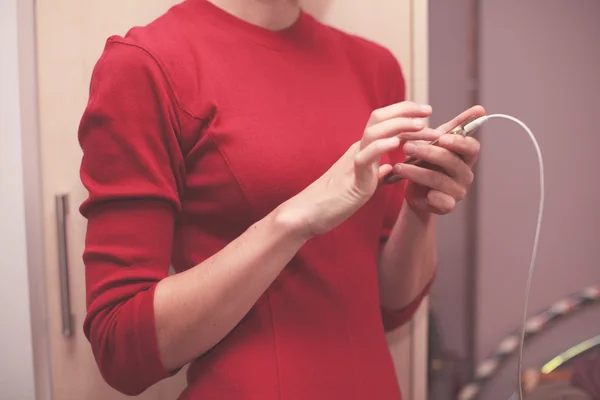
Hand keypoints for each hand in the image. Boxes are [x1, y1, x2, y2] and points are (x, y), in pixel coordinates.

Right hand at [283, 101, 434, 237]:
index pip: (383, 122)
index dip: (404, 113)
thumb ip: (375, 172)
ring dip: (399, 125)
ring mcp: (353, 162)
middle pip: (379, 117)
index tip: (425, 112)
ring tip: (420, 125)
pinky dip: (381, 147)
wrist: (308, 214)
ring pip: (374, 132)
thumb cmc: (333, 200)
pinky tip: (396, 143)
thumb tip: (388, 167)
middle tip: (429, 110)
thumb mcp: (361, 183)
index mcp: (362, 151)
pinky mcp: (352, 179)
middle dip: (406, 110)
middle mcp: (358, 150)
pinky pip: (365, 157)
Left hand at [392, 105, 485, 214]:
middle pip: (452, 162)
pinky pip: (441, 200)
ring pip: (439, 179)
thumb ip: (455, 126)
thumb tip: (480, 109)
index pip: (471, 148)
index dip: (459, 142)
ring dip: (415, 172)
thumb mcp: (438, 142)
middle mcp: (465, 174)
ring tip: (398, 166)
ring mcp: (458, 191)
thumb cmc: (428, 162)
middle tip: (407, 147)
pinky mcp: (447, 205)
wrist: (416, 192)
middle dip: (428, 153)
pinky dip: (428, 194)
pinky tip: (413, 189)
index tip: (442, 137)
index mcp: (465, 157)